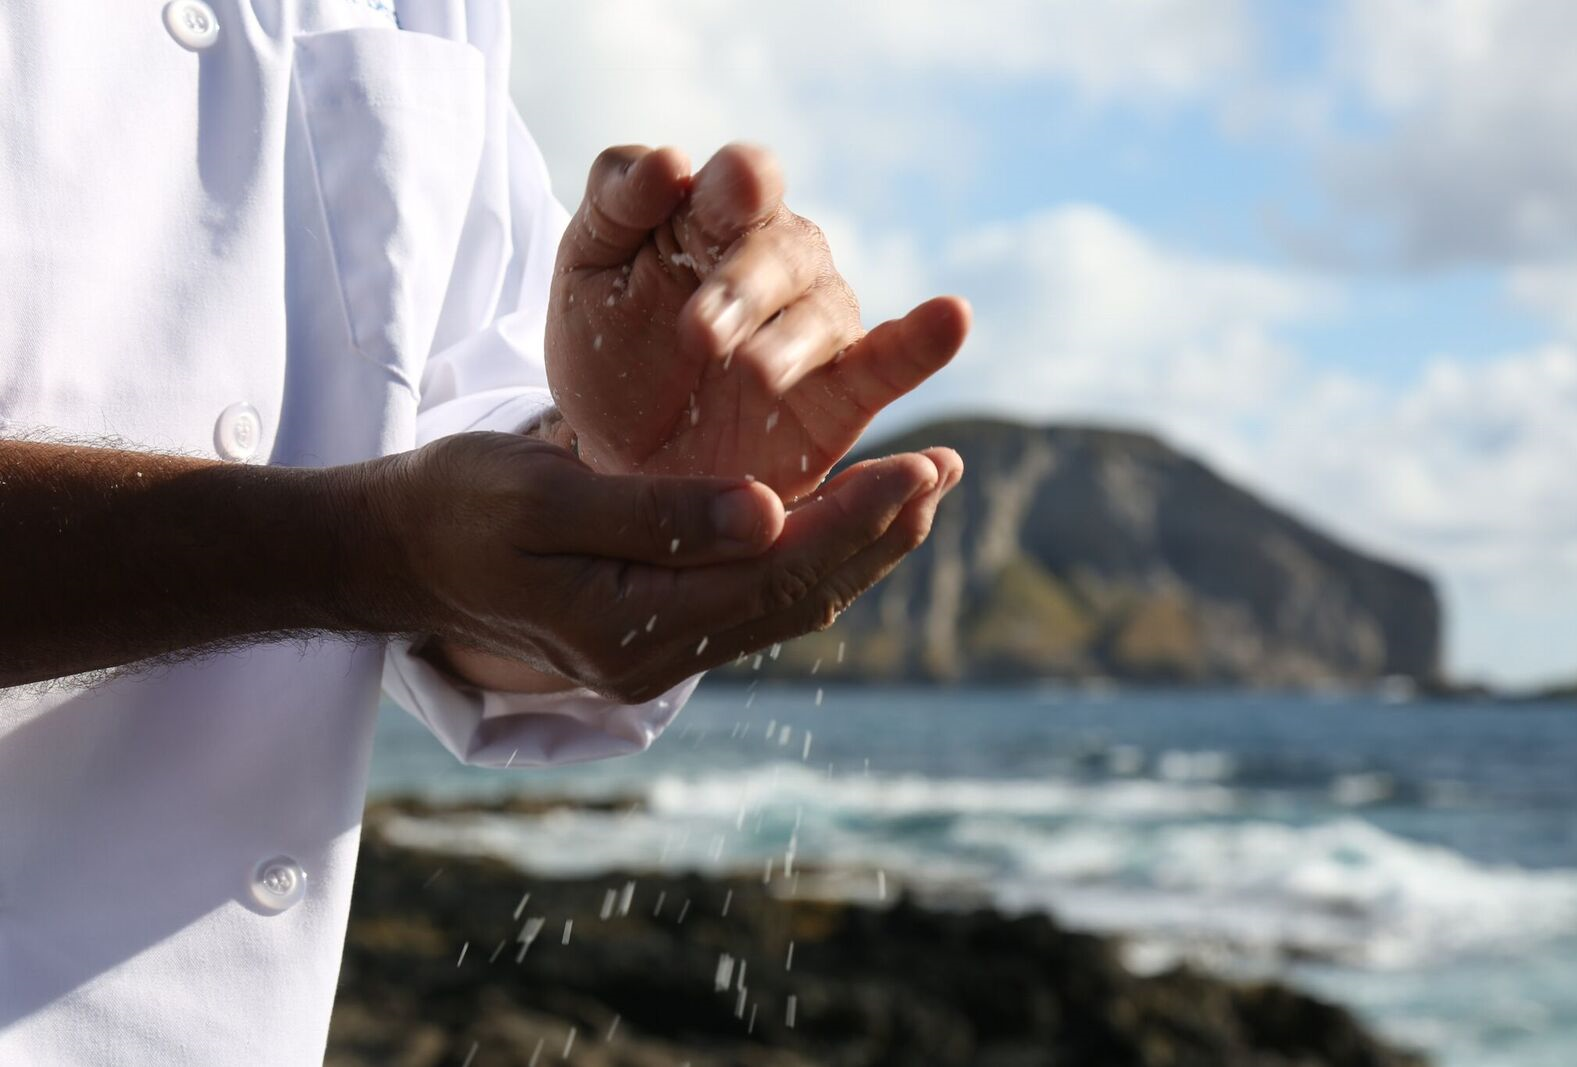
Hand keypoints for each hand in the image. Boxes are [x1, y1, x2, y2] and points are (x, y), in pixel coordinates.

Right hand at [373, 431, 960, 701]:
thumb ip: (655, 512)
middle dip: (878, 532)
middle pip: (797, 596)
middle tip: (945, 469)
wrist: (397, 553)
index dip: (858, 518)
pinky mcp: (656, 629)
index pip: (775, 574)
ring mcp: (658, 652)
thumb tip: (772, 513)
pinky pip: (755, 599)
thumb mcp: (543, 495)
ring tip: (918, 490)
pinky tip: (841, 516)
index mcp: (629, 627)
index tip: (924, 464)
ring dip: (856, 547)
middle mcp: (655, 657)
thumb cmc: (457, 508)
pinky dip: (810, 554)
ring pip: (786, 602)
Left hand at [547, 143, 969, 500]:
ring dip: (791, 340)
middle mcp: (779, 262)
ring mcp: (816, 326)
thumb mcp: (588, 271)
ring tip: (754, 375)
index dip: (736, 183)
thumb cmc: (608, 351)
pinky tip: (953, 317)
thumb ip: (616, 206)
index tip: (707, 190)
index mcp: (716, 217)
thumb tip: (668, 160)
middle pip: (783, 249)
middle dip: (742, 285)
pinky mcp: (844, 396)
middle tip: (698, 334)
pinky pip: (891, 364)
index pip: (742, 180)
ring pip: (823, 313)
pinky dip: (924, 343)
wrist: (619, 458)